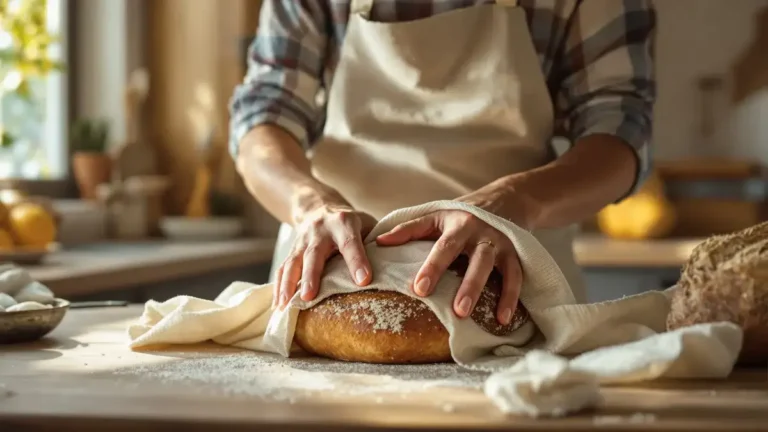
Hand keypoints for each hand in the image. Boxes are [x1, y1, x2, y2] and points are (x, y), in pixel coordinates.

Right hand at [275, 205, 376, 308]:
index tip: (364, 281)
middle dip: (311, 276)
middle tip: (309, 296)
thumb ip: (376, 241)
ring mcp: (302, 241)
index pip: (351, 243)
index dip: (357, 261)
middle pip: (314, 254)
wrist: (318, 206)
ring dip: (288, 285)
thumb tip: (392, 268)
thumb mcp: (366, 223)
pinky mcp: (291, 251)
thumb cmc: (350, 222)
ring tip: (285, 306)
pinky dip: (279, 287)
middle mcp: (320, 230)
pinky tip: (278, 306)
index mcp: (344, 222)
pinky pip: (282, 269)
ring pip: (292, 263)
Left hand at [376, 210, 521, 324]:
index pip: (443, 246)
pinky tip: (502, 319)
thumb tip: (379, 243)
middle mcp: (481, 232)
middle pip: (476, 259)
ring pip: (495, 268)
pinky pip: (516, 277)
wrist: (500, 201)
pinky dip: (511, 297)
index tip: (419, 289)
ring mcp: (499, 243)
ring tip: (475, 317)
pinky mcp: (515, 254)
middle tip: (457, 311)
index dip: (432, 268)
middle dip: (467, 285)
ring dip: (487, 292)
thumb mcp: (433, 218)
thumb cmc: (456, 217)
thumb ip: (407, 230)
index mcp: (457, 223)